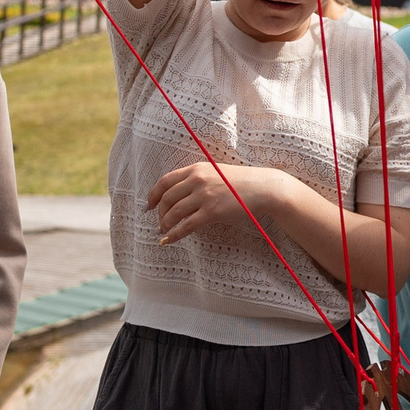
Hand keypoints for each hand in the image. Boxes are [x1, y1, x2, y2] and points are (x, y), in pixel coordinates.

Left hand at [148, 161, 286, 245]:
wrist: (262, 188)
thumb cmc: (241, 182)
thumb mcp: (215, 173)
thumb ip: (197, 179)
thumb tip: (180, 194)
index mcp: (196, 169)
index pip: (165, 181)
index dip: (152, 195)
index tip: (147, 205)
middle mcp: (197, 180)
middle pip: (167, 198)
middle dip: (159, 212)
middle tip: (159, 222)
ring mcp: (204, 196)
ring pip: (174, 212)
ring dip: (165, 224)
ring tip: (164, 231)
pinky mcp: (211, 211)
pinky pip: (186, 226)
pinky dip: (174, 234)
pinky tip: (168, 240)